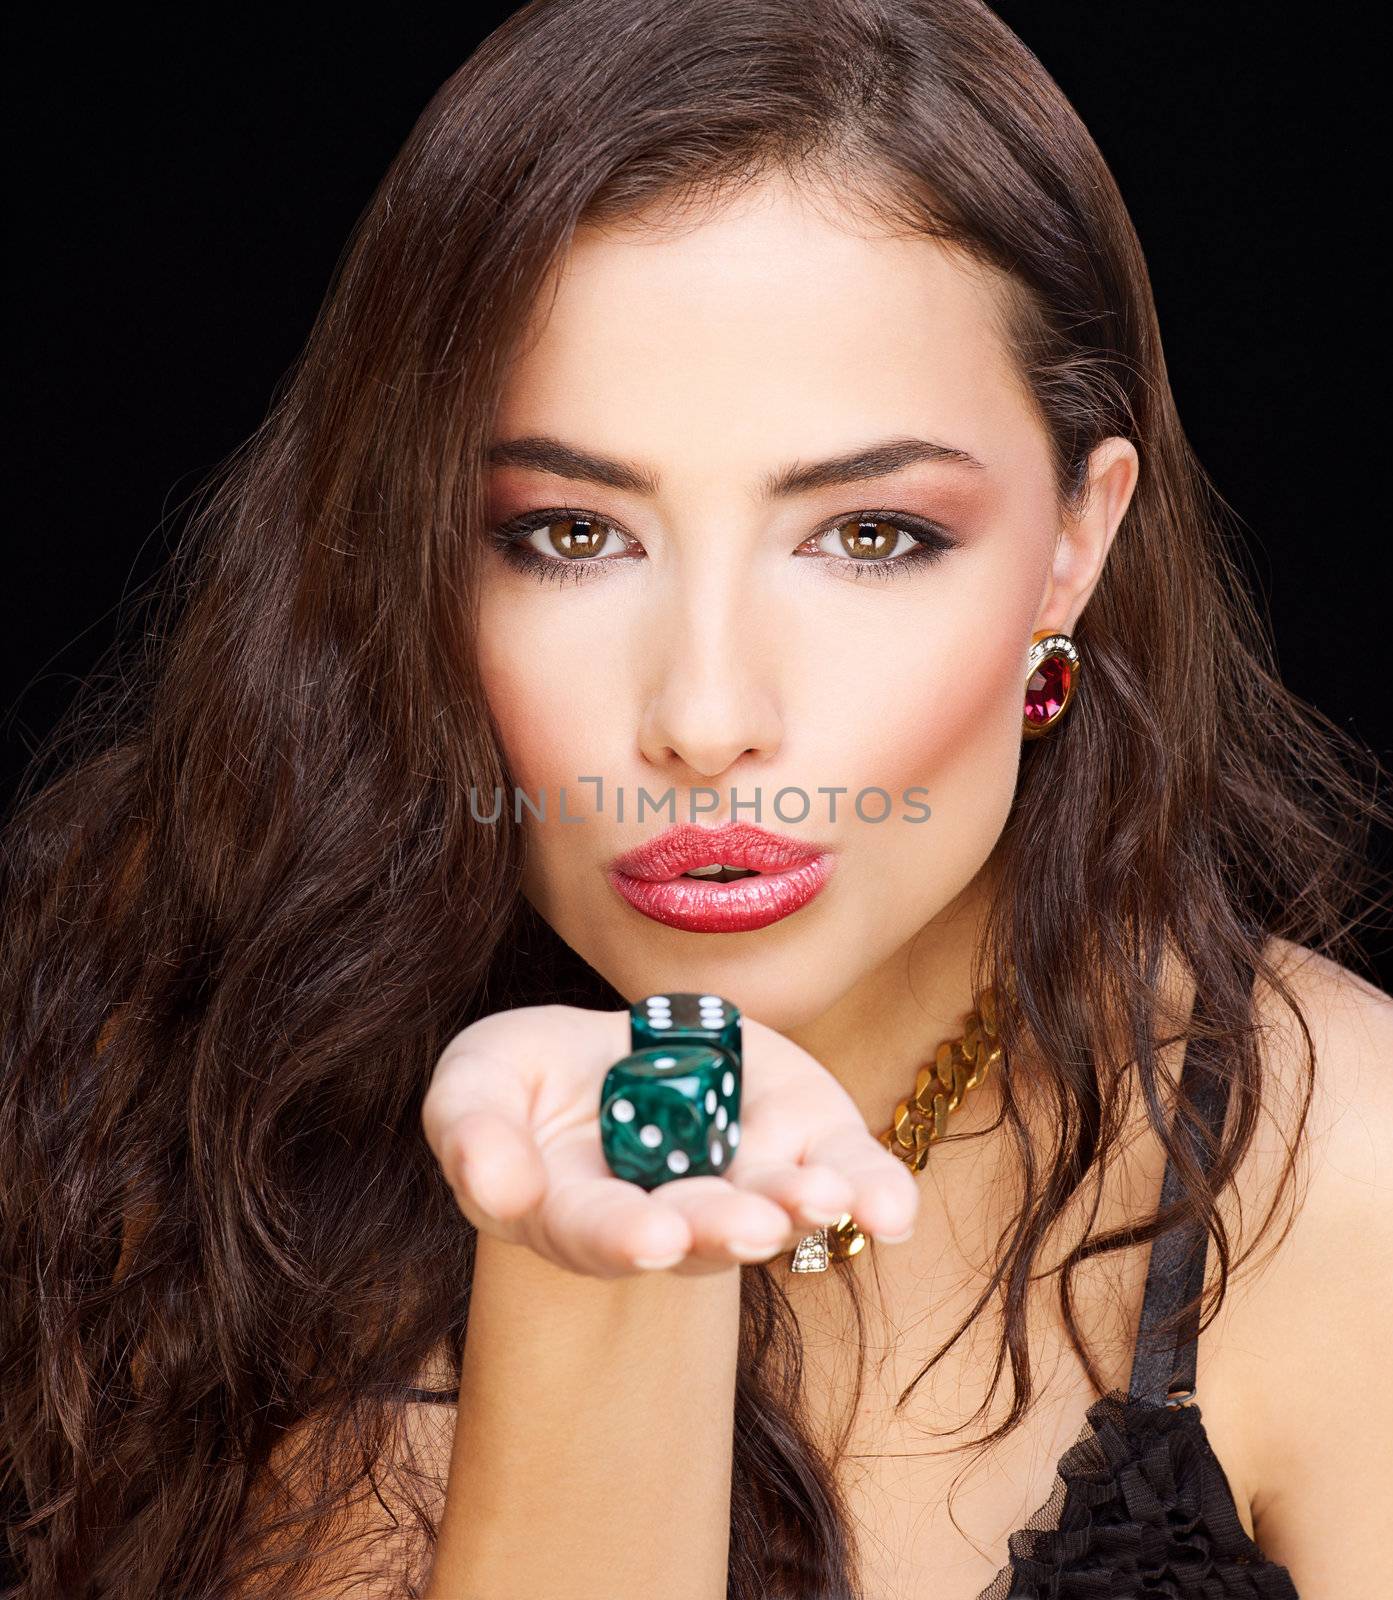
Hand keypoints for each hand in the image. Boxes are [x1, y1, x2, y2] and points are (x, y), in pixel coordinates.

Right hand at [421, 1002, 918, 1277]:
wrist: (607, 1055)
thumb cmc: (525, 1083)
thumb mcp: (476, 1085)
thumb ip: (472, 1135)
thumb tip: (496, 1189)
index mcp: (579, 1211)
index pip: (596, 1230)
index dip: (621, 1235)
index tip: (651, 1236)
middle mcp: (669, 1214)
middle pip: (696, 1231)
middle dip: (723, 1227)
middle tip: (751, 1225)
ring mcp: (739, 1179)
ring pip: (774, 1207)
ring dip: (800, 1208)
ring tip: (825, 1197)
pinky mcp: (800, 1135)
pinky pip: (843, 1170)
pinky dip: (872, 1191)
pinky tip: (891, 1209)